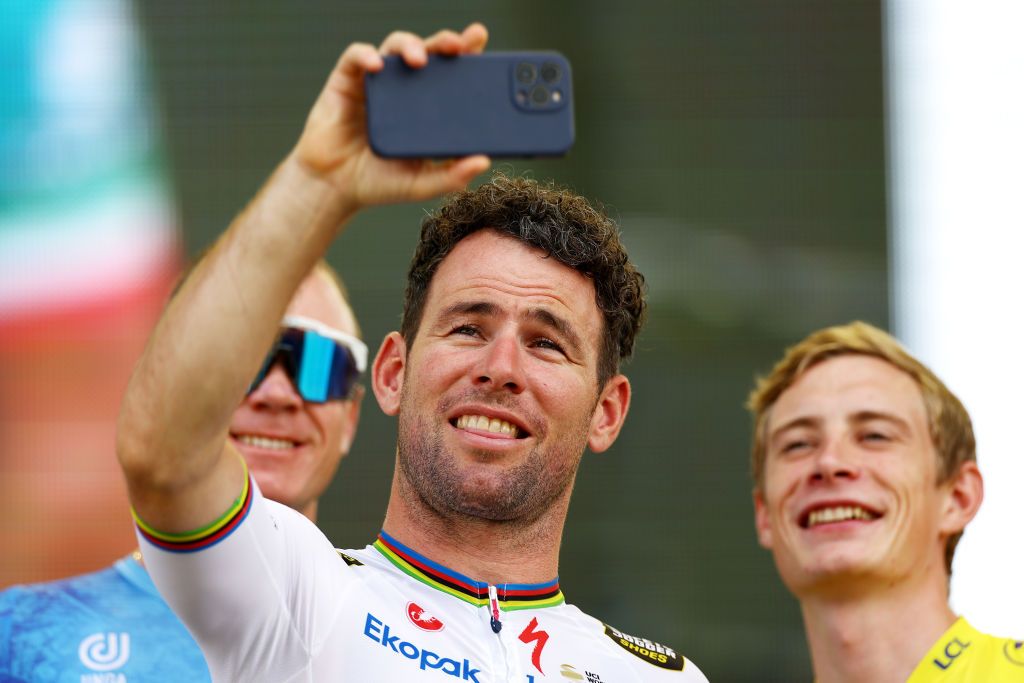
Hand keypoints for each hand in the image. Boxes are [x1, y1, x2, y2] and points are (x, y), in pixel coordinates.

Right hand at [293, 24, 491, 212]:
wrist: (334, 188)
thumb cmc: (378, 183)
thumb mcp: (422, 183)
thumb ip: (452, 175)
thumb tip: (484, 162)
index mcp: (426, 106)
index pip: (450, 72)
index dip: (466, 52)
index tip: (479, 39)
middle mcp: (403, 88)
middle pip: (428, 51)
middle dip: (444, 41)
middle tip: (458, 44)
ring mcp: (376, 83)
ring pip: (395, 46)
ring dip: (409, 45)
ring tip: (420, 60)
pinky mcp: (346, 81)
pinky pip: (356, 57)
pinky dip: (366, 55)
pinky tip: (377, 65)